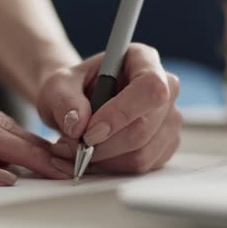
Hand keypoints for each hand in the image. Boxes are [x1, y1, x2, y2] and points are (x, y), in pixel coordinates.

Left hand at [37, 43, 181, 173]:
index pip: (150, 87)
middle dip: (104, 145)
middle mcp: (165, 87)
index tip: (90, 132)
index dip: (121, 113)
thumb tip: (77, 124)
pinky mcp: (165, 145)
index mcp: (143, 59)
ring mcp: (169, 118)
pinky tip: (98, 155)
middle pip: (145, 127)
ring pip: (143, 153)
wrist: (76, 105)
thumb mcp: (57, 86)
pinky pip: (143, 166)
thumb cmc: (71, 89)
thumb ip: (64, 100)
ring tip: (82, 149)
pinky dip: (114, 167)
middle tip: (75, 145)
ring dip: (105, 160)